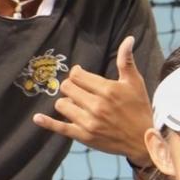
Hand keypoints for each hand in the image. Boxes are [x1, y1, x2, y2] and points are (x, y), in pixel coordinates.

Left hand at [34, 35, 151, 162]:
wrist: (143, 140)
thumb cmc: (139, 108)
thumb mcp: (135, 83)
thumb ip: (126, 61)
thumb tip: (128, 39)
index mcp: (108, 90)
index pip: (77, 75)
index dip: (76, 73)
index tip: (79, 75)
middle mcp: (96, 106)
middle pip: (67, 88)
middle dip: (71, 86)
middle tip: (78, 90)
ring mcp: (88, 122)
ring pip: (62, 105)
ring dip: (66, 102)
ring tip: (76, 104)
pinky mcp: (84, 137)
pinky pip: (60, 128)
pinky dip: (47, 122)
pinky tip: (37, 118)